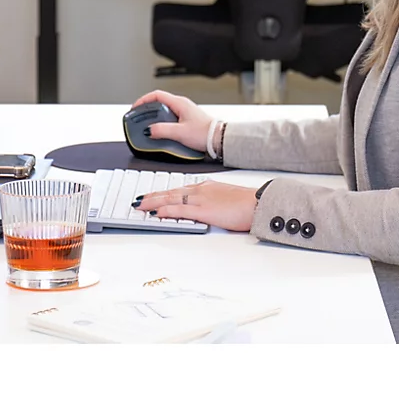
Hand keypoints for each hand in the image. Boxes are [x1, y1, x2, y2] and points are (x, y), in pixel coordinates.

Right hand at [131, 89, 214, 153]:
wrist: (219, 139)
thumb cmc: (205, 133)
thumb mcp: (180, 132)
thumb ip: (162, 130)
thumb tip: (149, 130)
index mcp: (179, 103)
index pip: (156, 95)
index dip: (143, 100)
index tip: (135, 108)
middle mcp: (182, 105)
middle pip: (159, 102)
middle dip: (147, 110)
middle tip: (139, 118)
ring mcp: (185, 112)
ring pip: (164, 111)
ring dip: (155, 118)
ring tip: (149, 127)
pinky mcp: (187, 120)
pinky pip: (170, 118)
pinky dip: (163, 123)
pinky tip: (162, 132)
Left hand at [133, 180, 257, 231]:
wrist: (258, 202)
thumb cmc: (248, 203)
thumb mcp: (228, 198)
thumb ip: (215, 201)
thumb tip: (210, 208)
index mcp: (207, 187)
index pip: (180, 189)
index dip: (165, 192)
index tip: (154, 195)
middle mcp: (201, 190)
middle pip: (172, 192)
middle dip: (154, 196)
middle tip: (140, 199)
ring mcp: (201, 199)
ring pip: (171, 198)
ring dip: (154, 201)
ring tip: (141, 205)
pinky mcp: (204, 210)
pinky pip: (180, 209)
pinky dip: (166, 210)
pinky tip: (156, 212)